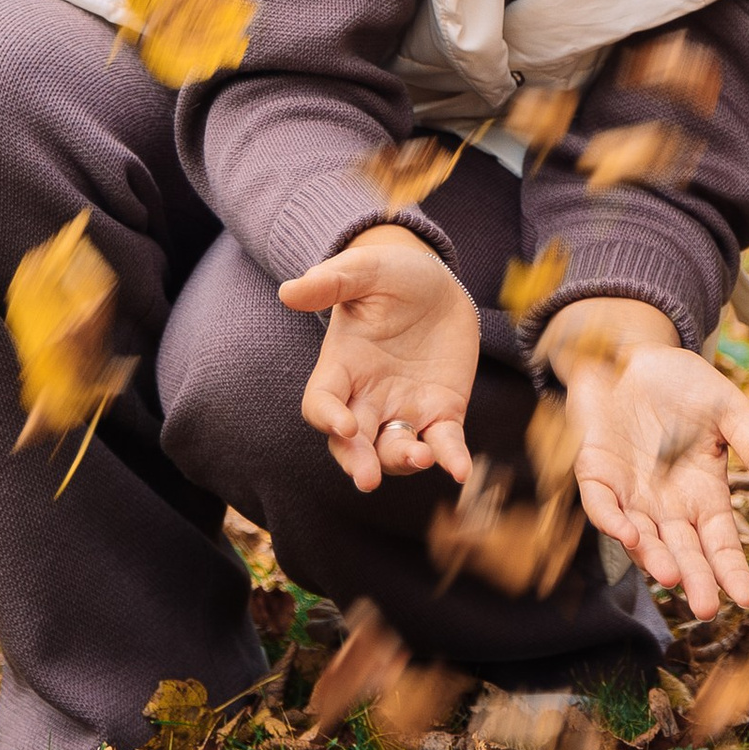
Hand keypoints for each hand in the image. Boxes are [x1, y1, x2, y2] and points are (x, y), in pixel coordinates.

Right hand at [279, 224, 479, 489]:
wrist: (435, 282)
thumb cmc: (390, 274)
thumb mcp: (363, 270)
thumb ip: (330, 282)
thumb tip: (288, 291)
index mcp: (341, 366)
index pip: (321, 403)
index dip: (328, 418)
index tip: (345, 425)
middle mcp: (367, 397)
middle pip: (352, 444)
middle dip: (358, 462)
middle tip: (368, 479)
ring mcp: (405, 408)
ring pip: (395, 449)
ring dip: (404, 460)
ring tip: (422, 456)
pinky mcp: (442, 411)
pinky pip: (444, 442)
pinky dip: (452, 458)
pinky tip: (460, 470)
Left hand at [544, 297, 748, 619]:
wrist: (633, 353)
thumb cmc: (685, 384)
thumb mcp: (731, 410)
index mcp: (704, 494)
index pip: (720, 542)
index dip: (732, 570)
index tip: (747, 598)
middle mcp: (667, 505)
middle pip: (684, 551)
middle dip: (695, 580)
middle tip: (705, 608)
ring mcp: (630, 493)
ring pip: (643, 539)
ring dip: (655, 559)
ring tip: (672, 577)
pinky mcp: (596, 474)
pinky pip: (603, 506)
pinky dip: (613, 522)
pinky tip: (630, 535)